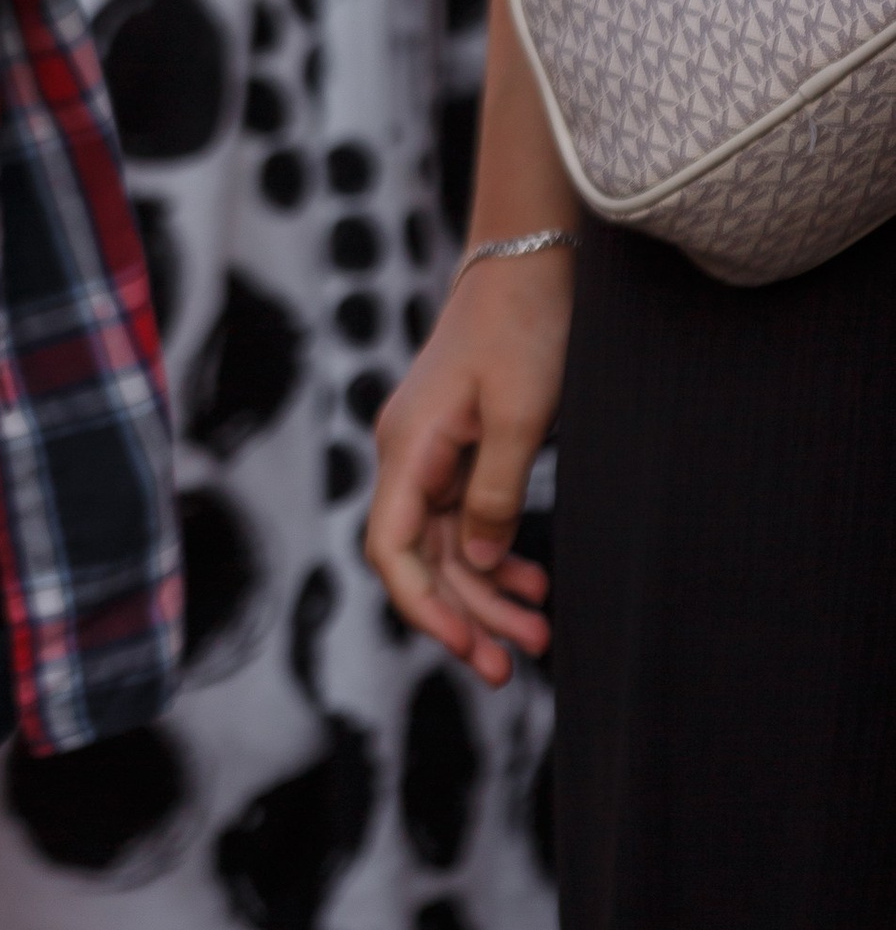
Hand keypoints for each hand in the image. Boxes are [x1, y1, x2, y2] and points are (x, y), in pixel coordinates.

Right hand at [364, 250, 568, 685]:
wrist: (527, 262)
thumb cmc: (522, 327)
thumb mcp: (520, 414)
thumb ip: (495, 493)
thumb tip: (476, 564)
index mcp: (408, 447)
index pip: (392, 548)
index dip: (423, 607)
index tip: (466, 647)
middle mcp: (407, 456)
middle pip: (419, 559)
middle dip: (461, 617)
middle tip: (509, 668)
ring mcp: (430, 454)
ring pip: (447, 546)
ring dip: (484, 594)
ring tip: (536, 635)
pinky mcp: (457, 450)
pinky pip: (466, 520)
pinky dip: (494, 557)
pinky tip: (529, 582)